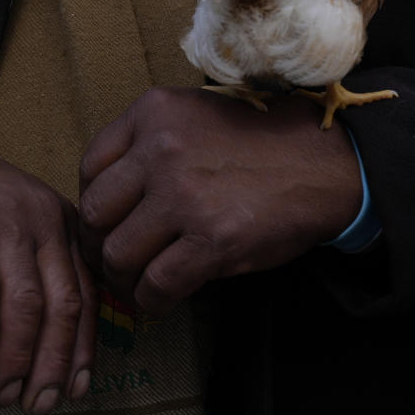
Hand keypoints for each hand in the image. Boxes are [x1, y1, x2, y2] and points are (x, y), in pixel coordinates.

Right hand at [0, 122, 95, 414]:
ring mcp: (1, 214)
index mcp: (62, 223)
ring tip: (3, 392)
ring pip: (24, 299)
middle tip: (38, 404)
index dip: (81, 350)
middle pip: (61, 303)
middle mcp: (41, 216)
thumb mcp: (10, 240)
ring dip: (16, 356)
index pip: (85, 296)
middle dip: (52, 363)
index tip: (76, 390)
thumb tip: (47, 358)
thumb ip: (34, 282)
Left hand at [78, 87, 361, 314]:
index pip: (89, 166)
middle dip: (96, 245)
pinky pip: (157, 284)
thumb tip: (105, 199)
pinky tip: (160, 301)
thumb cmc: (256, 142)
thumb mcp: (193, 115)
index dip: (91, 203)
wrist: (325, 162)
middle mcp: (160, 150)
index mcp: (152, 113)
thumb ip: (146, 143)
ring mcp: (185, 195)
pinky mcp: (213, 239)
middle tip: (112, 260)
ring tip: (135, 284)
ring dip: (121, 278)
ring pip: (118, 253)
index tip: (104, 223)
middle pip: (93, 213)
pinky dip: (151, 302)